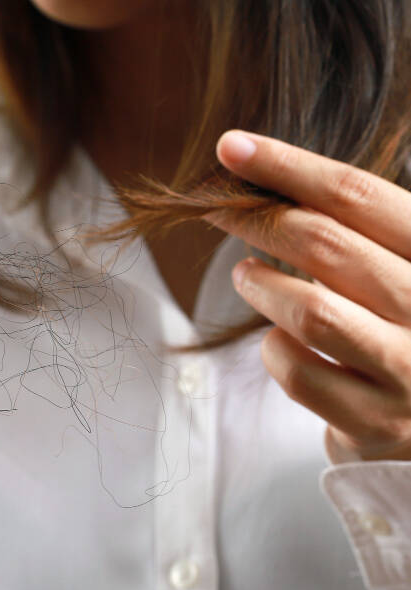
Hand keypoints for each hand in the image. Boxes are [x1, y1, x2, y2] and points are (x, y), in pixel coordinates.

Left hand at [211, 130, 410, 461]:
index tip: (232, 148)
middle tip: (218, 210)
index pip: (359, 195)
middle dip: (259, 220)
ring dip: (260, 285)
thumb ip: (351, 231)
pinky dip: (274, 349)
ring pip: (311, 311)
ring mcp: (409, 371)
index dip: (288, 166)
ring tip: (245, 273)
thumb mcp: (397, 266)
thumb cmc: (406, 326)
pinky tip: (277, 338)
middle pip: (327, 245)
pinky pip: (299, 374)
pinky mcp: (376, 422)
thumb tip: (261, 182)